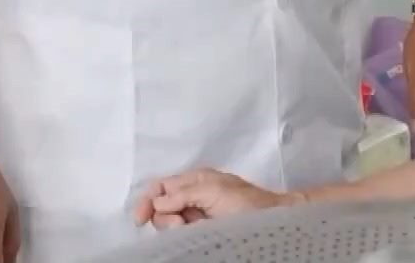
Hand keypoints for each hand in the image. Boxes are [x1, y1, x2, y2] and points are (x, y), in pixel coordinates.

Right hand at [134, 169, 291, 229]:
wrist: (274, 221)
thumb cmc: (246, 202)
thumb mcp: (214, 190)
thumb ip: (184, 193)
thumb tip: (157, 202)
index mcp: (194, 180)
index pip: (160, 187)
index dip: (146, 200)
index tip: (140, 219)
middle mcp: (192, 196)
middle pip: (161, 207)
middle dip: (164, 216)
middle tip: (183, 223)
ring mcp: (198, 216)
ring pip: (170, 223)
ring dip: (175, 227)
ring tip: (195, 229)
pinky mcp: (203, 232)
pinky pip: (183, 234)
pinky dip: (182, 235)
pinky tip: (195, 234)